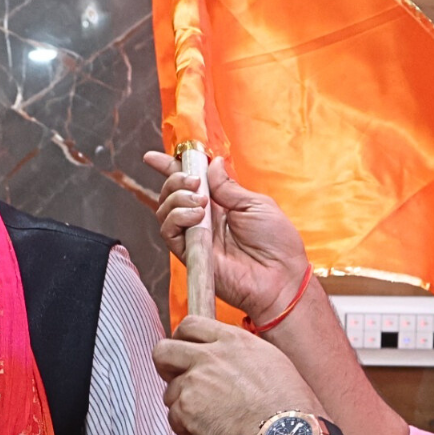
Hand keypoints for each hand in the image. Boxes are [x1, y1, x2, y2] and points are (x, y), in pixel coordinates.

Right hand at [145, 150, 310, 323]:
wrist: (278, 277)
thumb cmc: (275, 243)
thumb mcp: (255, 204)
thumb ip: (228, 186)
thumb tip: (212, 163)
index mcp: (220, 205)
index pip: (188, 183)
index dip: (169, 168)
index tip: (154, 157)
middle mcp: (202, 219)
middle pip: (171, 194)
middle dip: (175, 179)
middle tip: (194, 182)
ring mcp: (194, 236)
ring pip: (165, 210)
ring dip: (177, 198)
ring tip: (201, 203)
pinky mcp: (188, 253)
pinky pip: (168, 231)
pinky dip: (177, 217)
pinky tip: (197, 216)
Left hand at [152, 316, 320, 434]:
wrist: (285, 432)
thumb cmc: (289, 403)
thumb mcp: (270, 360)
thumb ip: (239, 354)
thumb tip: (226, 359)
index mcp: (232, 340)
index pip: (190, 324)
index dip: (181, 338)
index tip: (184, 350)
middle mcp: (209, 356)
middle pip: (164, 350)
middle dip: (165, 365)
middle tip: (175, 379)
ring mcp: (195, 381)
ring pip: (170, 390)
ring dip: (182, 404)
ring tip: (204, 418)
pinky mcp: (187, 408)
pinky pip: (173, 417)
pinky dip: (184, 428)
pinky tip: (203, 434)